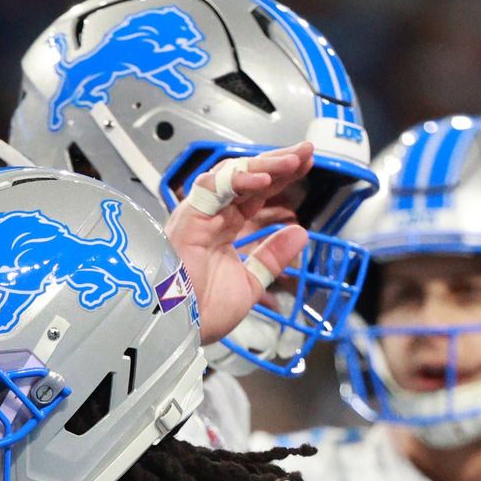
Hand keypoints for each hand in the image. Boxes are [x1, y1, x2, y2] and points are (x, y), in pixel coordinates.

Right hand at [165, 146, 313, 343]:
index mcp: (222, 230)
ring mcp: (198, 215)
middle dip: (278, 162)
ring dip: (264, 164)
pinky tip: (265, 178)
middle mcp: (209, 217)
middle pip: (247, 177)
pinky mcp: (188, 216)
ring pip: (232, 175)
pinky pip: (213, 187)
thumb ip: (272, 257)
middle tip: (306, 152)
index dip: (280, 178)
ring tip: (293, 160)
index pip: (254, 194)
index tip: (305, 166)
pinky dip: (240, 179)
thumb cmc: (201, 314)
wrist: (174, 329)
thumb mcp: (250, 283)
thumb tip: (299, 233)